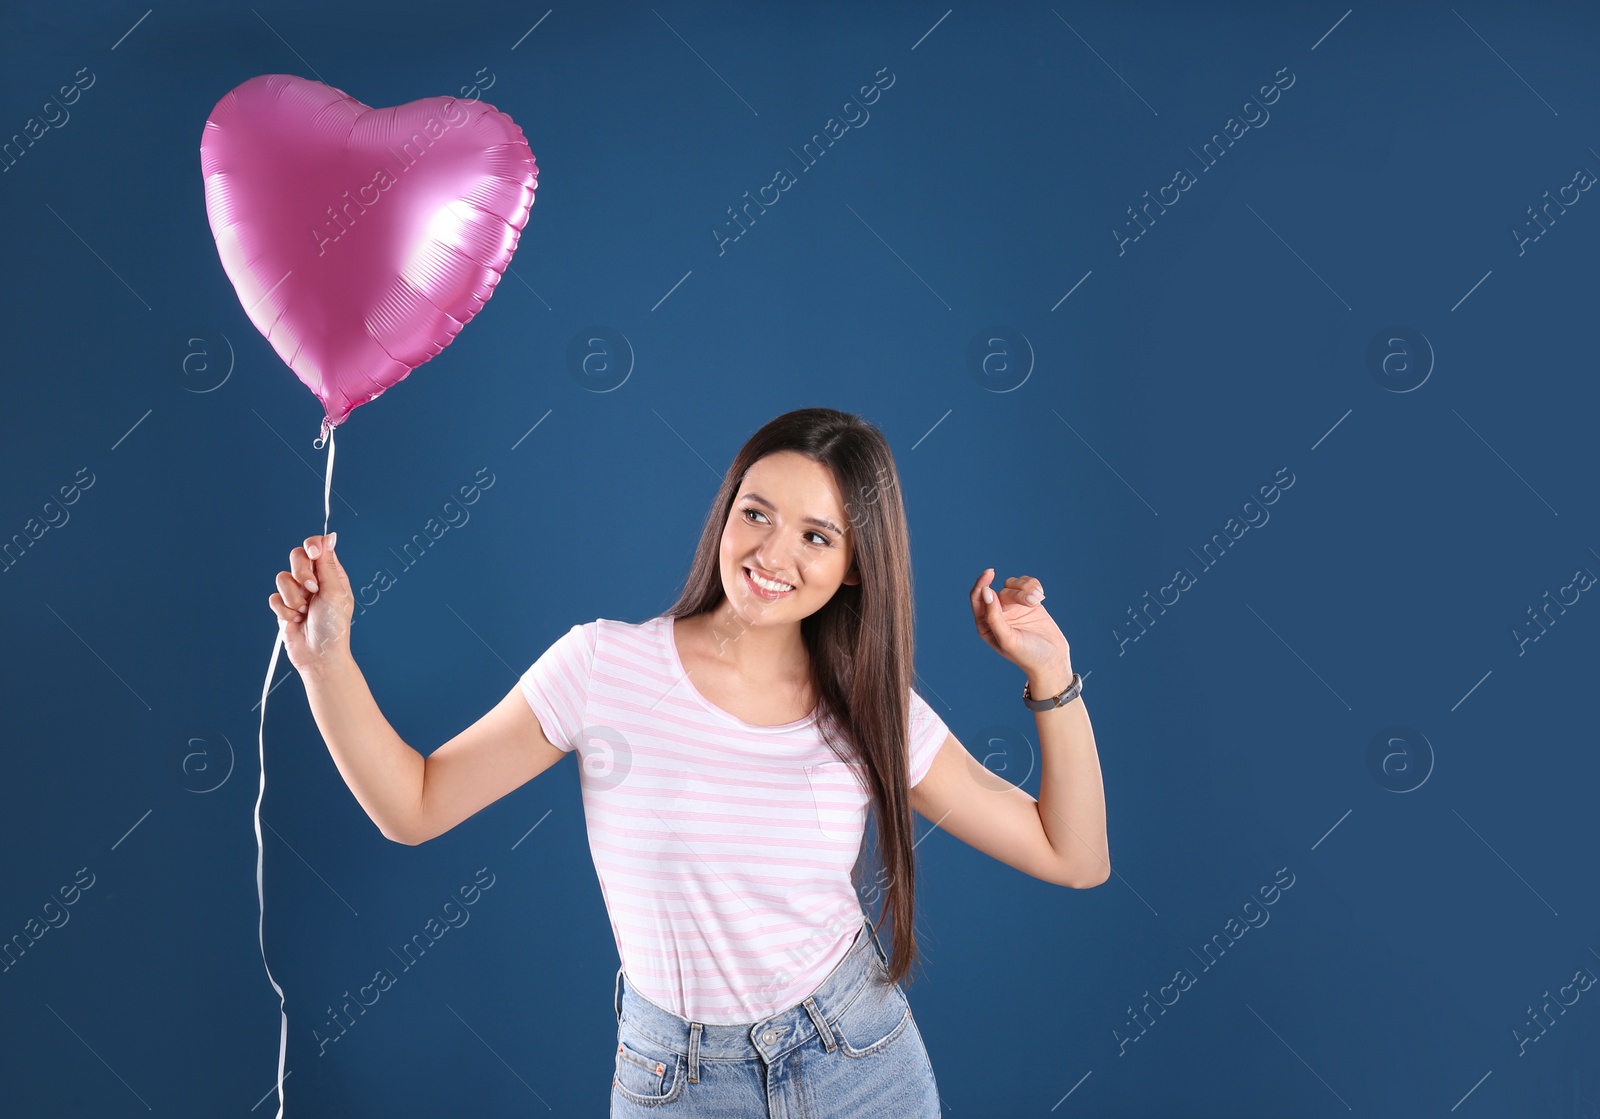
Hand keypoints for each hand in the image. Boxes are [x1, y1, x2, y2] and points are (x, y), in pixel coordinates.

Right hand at [267, 533, 354, 672]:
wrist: (318, 655)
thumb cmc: (333, 627)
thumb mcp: (335, 592)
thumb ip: (327, 563)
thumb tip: (330, 536)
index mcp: (331, 574)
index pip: (317, 547)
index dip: (312, 546)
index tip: (313, 552)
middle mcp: (314, 581)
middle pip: (296, 557)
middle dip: (301, 573)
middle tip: (312, 589)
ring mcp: (298, 593)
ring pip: (282, 578)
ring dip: (294, 597)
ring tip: (305, 612)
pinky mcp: (283, 606)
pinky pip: (274, 597)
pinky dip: (284, 610)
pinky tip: (296, 620)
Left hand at [970, 568, 1070, 682]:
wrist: (1052, 660)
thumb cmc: (1027, 655)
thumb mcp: (1007, 638)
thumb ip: (994, 616)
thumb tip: (986, 592)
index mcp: (985, 624)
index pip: (978, 597)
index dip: (982, 583)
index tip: (990, 573)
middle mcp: (997, 613)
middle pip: (1001, 590)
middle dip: (1017, 593)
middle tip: (1032, 602)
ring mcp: (1014, 607)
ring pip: (1014, 584)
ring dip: (1027, 588)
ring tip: (1038, 599)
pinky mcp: (1029, 603)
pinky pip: (1026, 584)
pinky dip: (1033, 586)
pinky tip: (1041, 597)